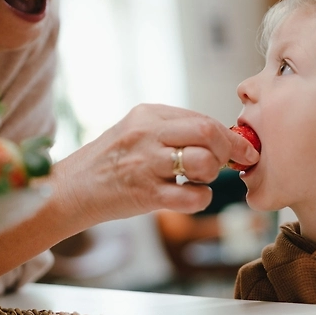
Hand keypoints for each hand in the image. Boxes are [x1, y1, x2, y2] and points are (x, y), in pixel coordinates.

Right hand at [52, 104, 259, 227]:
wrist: (72, 188)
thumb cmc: (110, 161)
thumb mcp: (136, 130)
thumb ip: (173, 129)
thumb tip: (219, 137)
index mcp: (148, 115)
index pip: (202, 119)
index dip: (229, 136)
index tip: (243, 148)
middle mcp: (147, 135)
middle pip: (207, 133)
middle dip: (228, 150)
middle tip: (232, 163)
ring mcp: (146, 164)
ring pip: (203, 163)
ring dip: (212, 175)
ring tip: (200, 179)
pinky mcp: (145, 194)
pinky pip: (192, 197)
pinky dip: (200, 199)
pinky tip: (189, 197)